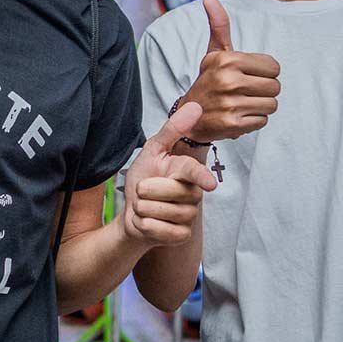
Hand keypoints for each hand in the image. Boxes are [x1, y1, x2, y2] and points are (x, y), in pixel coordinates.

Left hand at [122, 101, 218, 247]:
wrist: (132, 214)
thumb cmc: (143, 180)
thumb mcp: (152, 151)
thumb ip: (172, 130)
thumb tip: (196, 106)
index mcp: (186, 171)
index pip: (194, 173)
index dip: (200, 177)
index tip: (210, 184)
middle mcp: (192, 193)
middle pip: (170, 192)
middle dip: (146, 190)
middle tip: (143, 191)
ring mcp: (189, 216)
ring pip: (163, 212)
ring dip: (144, 209)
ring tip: (145, 206)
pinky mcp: (181, 235)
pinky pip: (160, 230)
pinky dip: (146, 226)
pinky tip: (148, 223)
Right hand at [180, 0, 280, 142]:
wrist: (189, 117)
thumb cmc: (208, 81)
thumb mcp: (214, 54)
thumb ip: (218, 26)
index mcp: (228, 60)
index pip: (273, 66)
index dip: (265, 72)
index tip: (249, 76)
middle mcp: (228, 80)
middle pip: (275, 86)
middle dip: (264, 91)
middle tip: (246, 92)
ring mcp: (230, 104)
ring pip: (271, 105)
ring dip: (260, 106)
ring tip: (243, 104)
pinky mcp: (233, 124)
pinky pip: (262, 121)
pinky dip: (254, 121)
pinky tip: (239, 116)